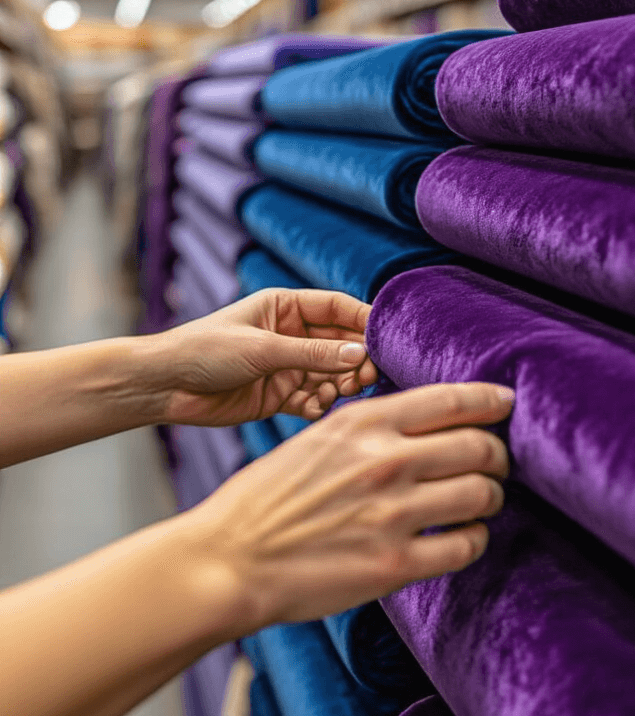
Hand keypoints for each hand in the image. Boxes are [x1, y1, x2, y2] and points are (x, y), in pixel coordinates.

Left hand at [147, 288, 376, 425]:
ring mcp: (286, 366)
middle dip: (356, 360)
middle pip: (340, 343)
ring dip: (338, 385)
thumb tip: (361, 353)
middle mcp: (290, 334)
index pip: (337, 307)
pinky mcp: (279, 396)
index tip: (387, 340)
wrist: (165, 386)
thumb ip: (313, 353)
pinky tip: (310, 409)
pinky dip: (318, 405)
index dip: (364, 321)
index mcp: (285, 307)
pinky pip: (312, 399)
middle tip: (367, 376)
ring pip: (330, 374)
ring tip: (336, 393)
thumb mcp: (263, 349)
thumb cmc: (205, 350)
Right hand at [187, 382, 513, 635]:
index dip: (490, 399)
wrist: (229, 558)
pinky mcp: (395, 564)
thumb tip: (422, 426)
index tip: (507, 402)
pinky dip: (475, 539)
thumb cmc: (266, 498)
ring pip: (482, 494)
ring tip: (483, 501)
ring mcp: (393, 513)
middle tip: (496, 463)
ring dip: (491, 497)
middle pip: (478, 446)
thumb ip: (369, 429)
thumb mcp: (315, 439)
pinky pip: (466, 546)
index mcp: (362, 423)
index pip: (451, 400)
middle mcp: (385, 461)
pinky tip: (464, 537)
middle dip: (496, 454)